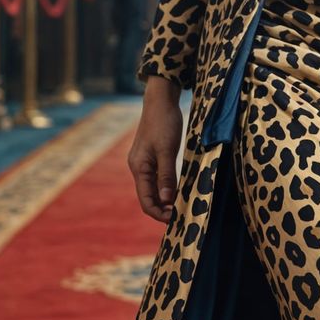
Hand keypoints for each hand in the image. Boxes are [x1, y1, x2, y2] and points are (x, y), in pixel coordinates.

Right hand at [128, 77, 183, 222]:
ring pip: (152, 189)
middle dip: (162, 209)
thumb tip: (166, 200)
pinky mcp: (151, 157)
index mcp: (139, 167)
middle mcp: (138, 167)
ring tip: (180, 206)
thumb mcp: (167, 150)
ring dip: (164, 200)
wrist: (160, 100)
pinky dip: (165, 188)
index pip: (146, 201)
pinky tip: (177, 190)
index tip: (176, 219)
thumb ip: (166, 175)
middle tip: (181, 215)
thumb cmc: (164, 123)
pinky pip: (156, 179)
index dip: (159, 213)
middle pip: (148, 197)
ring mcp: (143, 163)